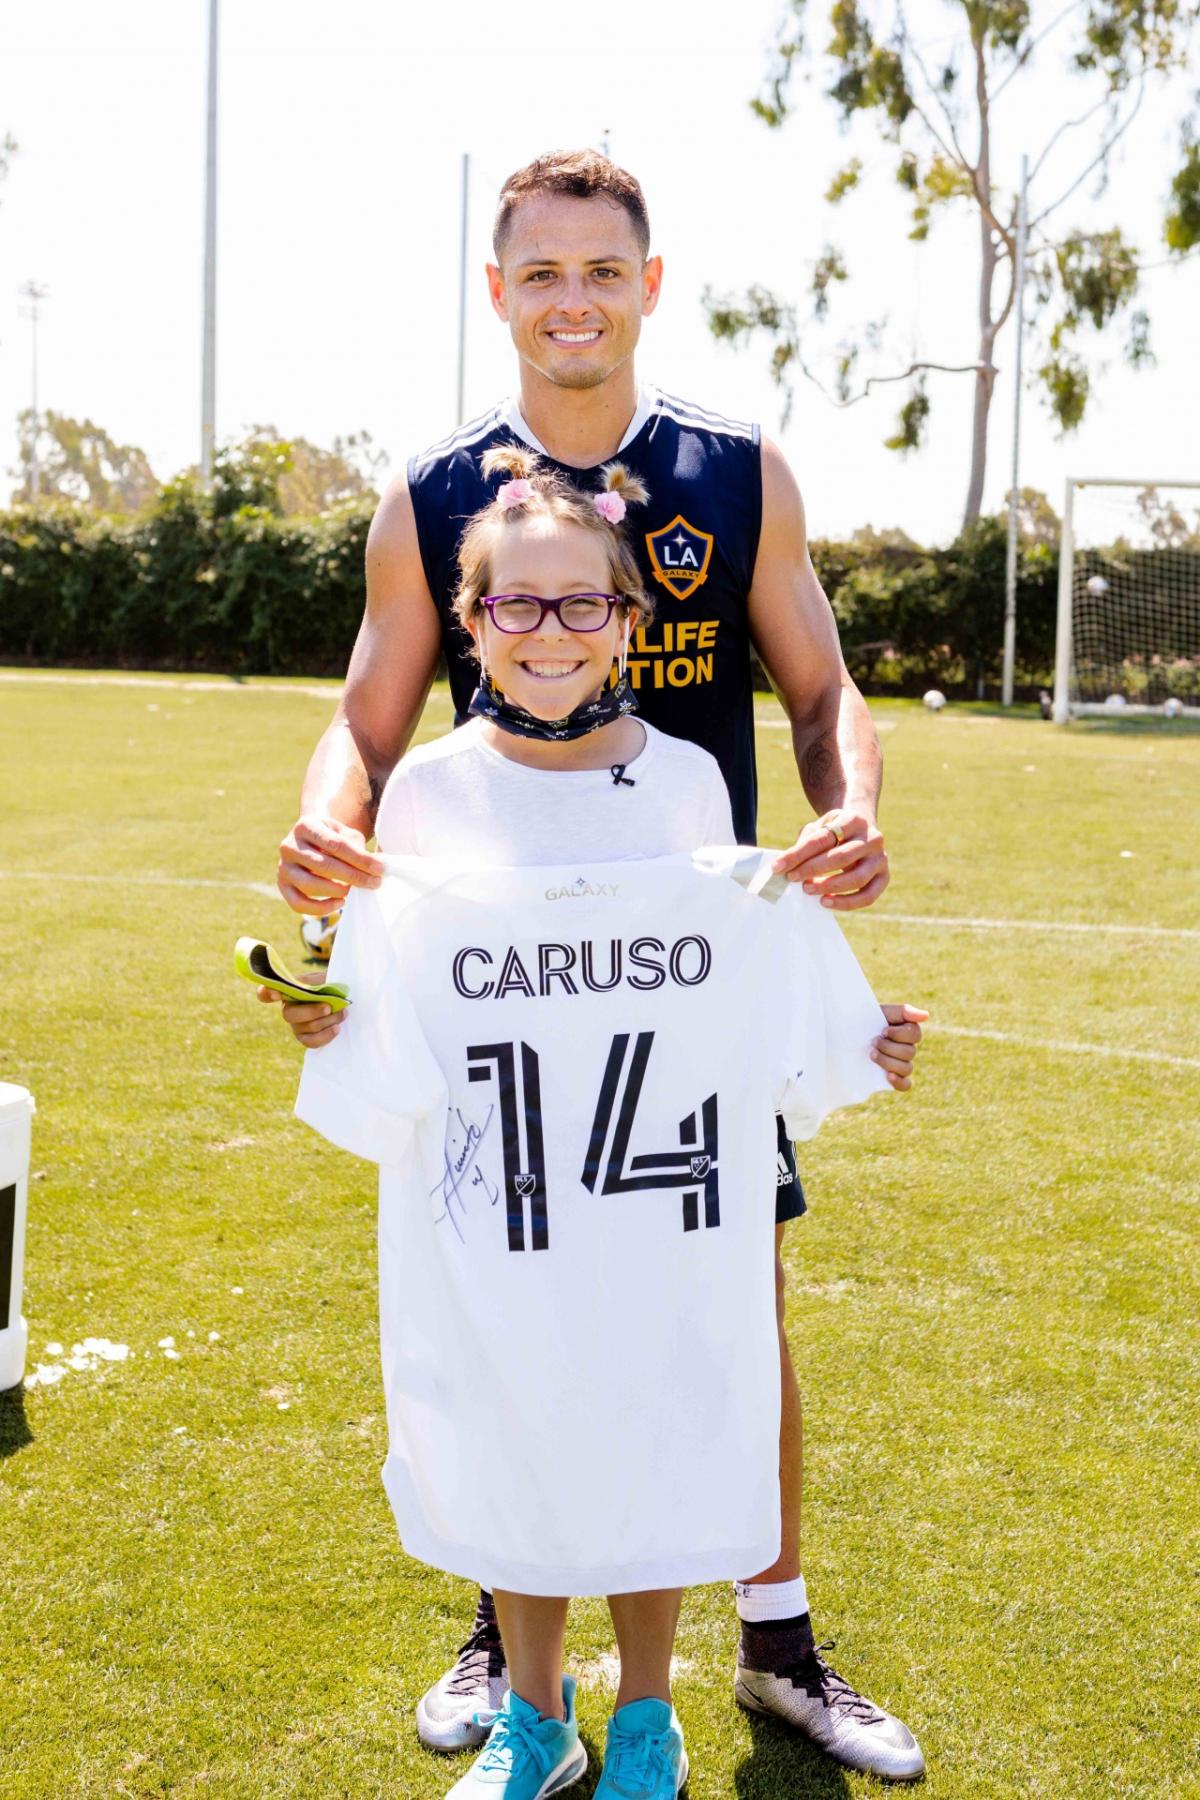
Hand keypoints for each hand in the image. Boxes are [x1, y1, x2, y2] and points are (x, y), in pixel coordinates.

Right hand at [257, 984, 345, 1048]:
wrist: (345, 999)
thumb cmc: (331, 985)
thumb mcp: (321, 978)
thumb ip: (310, 982)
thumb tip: (301, 987)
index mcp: (287, 991)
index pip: (265, 993)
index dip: (266, 994)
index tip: (276, 994)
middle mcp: (287, 1009)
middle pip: (289, 1015)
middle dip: (311, 1012)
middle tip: (329, 1007)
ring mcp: (295, 1025)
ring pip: (306, 1027)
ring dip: (328, 1020)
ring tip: (342, 1013)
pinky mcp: (305, 1038)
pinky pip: (311, 1042)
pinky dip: (326, 1036)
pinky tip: (336, 1028)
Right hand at [277, 814, 384, 915]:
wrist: (312, 841)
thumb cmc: (334, 838)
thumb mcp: (346, 834)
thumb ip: (358, 848)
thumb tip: (376, 866)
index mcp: (306, 826)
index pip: (335, 844)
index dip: (359, 858)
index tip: (380, 869)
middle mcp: (289, 845)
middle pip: (323, 865)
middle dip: (353, 876)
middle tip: (375, 883)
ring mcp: (283, 866)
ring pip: (309, 885)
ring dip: (336, 891)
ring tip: (354, 890)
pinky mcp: (282, 885)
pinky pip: (298, 903)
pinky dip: (319, 909)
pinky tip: (339, 903)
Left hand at [772, 807, 888, 910]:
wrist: (860, 830)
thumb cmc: (834, 832)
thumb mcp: (819, 827)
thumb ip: (805, 842)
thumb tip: (785, 864)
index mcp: (853, 820)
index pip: (823, 838)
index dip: (798, 854)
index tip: (778, 866)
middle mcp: (872, 838)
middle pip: (840, 857)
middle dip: (812, 870)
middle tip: (792, 878)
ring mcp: (881, 858)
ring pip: (857, 878)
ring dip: (829, 887)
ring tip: (807, 889)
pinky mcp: (884, 877)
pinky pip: (868, 896)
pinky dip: (846, 903)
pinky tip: (826, 902)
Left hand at [870, 1003, 927, 1090]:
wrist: (842, 1034)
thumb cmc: (863, 1020)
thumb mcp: (882, 1012)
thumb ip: (903, 1011)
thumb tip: (926, 1016)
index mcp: (907, 1031)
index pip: (915, 1035)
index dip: (899, 1034)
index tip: (883, 1031)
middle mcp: (906, 1048)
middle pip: (910, 1053)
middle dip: (889, 1047)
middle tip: (873, 1042)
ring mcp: (899, 1064)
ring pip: (906, 1068)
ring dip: (888, 1061)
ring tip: (872, 1055)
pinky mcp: (891, 1077)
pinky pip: (905, 1085)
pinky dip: (899, 1082)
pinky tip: (888, 1076)